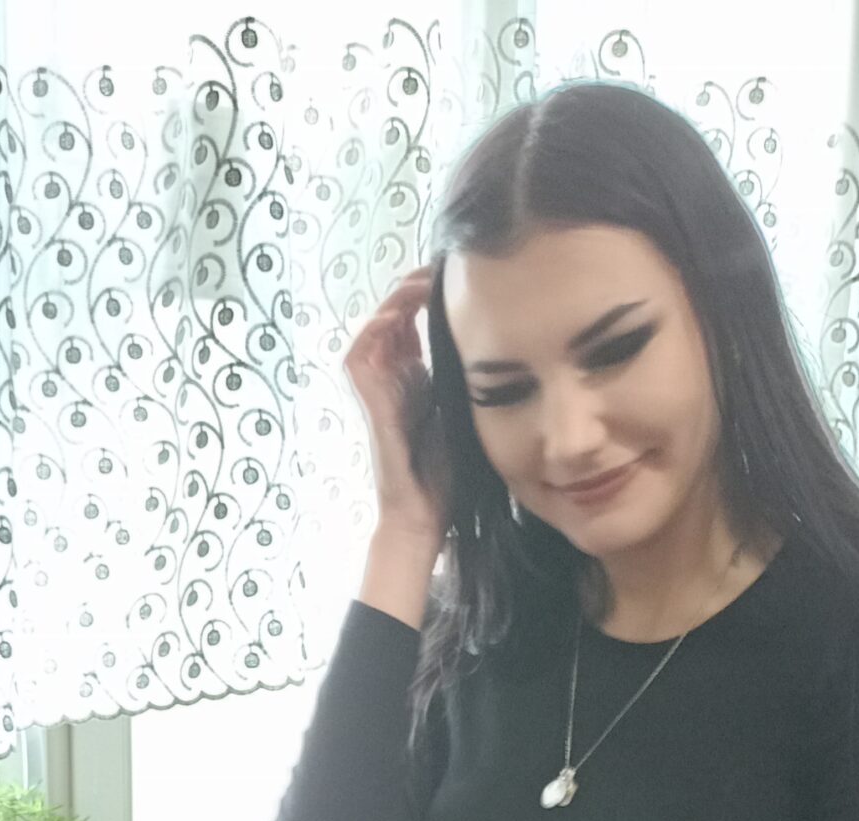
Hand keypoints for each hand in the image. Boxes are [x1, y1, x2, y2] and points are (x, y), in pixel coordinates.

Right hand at [345, 266, 445, 542]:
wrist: (426, 515)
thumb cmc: (449, 474)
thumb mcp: (468, 410)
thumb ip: (470, 378)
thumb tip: (501, 343)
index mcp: (415, 378)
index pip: (416, 323)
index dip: (432, 296)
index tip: (461, 278)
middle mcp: (393, 378)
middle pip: (396, 316)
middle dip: (415, 287)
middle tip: (442, 267)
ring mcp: (377, 389)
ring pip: (376, 327)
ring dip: (395, 300)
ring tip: (422, 279)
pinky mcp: (367, 402)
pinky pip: (358, 355)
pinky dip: (374, 329)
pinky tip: (400, 311)